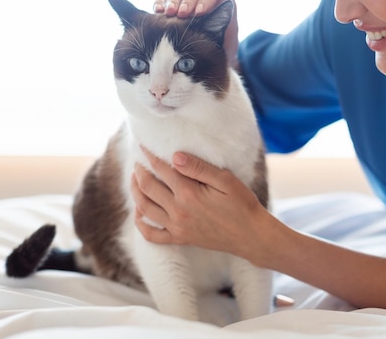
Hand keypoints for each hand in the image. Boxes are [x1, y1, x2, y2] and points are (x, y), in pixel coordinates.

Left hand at [131, 148, 269, 258]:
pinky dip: (140, 224)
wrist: (251, 235)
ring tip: (135, 180)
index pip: (162, 169)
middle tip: (138, 162)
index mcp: (189, 193)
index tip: (144, 146)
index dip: (150, 156)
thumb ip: (199, 168)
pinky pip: (151, 235)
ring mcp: (177, 227)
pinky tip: (139, 213)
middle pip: (147, 187)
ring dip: (135, 192)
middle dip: (139, 172)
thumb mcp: (225, 180)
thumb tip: (174, 157)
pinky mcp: (179, 239)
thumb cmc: (242, 204)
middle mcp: (178, 211)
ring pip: (144, 208)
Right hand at [152, 0, 238, 64]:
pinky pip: (163, 1)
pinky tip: (158, 11)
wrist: (210, 62)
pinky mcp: (171, 8)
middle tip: (183, 13)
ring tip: (169, 13)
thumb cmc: (223, 46)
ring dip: (173, 2)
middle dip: (188, 1)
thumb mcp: (230, 34)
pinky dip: (160, 3)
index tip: (200, 12)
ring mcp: (185, 1)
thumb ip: (231, 14)